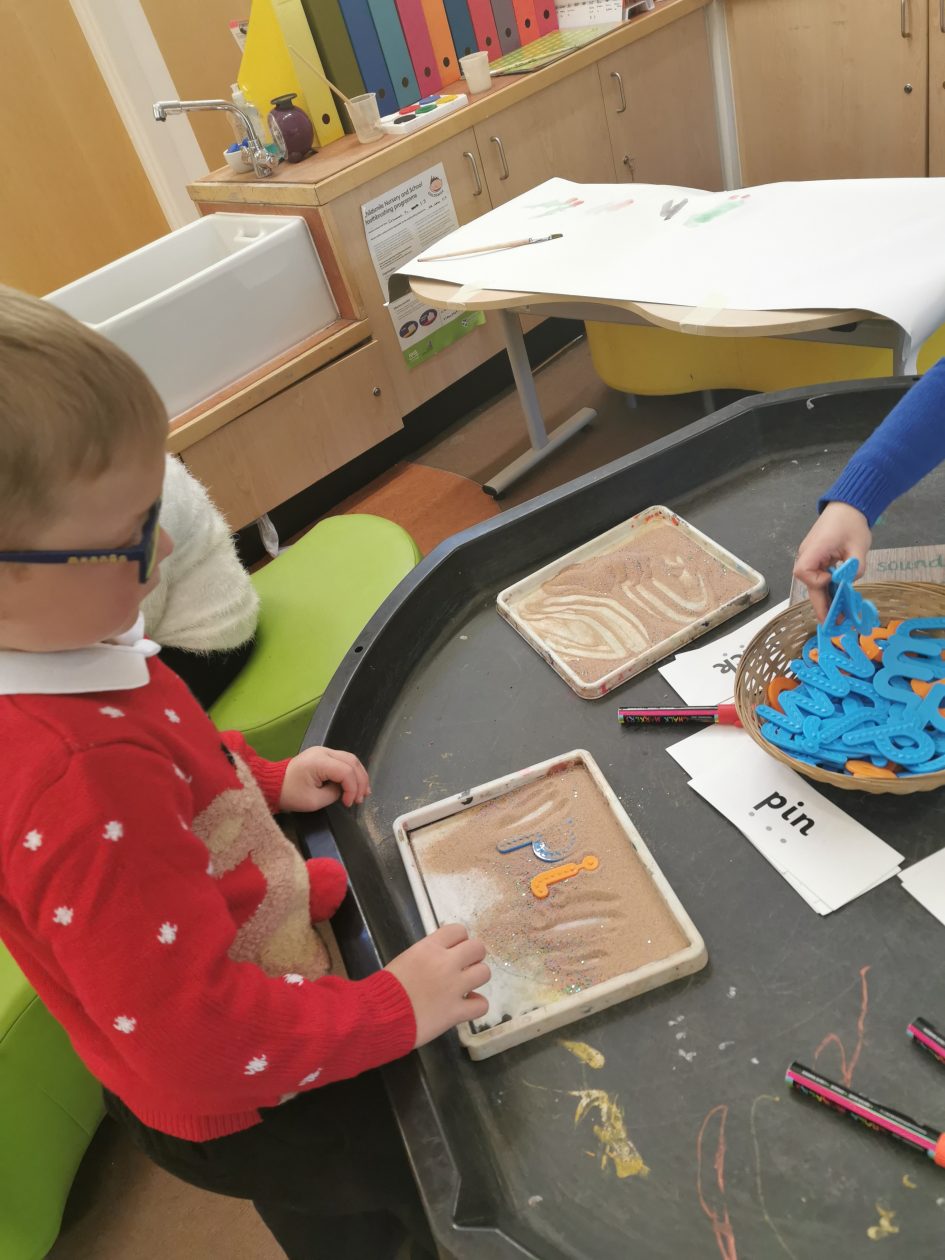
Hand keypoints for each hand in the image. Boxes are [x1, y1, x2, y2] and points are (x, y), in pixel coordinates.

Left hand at [279, 746, 369, 811]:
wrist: (273, 785)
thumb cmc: (290, 794)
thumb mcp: (314, 801)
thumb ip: (334, 794)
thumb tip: (343, 790)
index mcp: (319, 761)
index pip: (346, 772)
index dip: (352, 789)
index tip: (348, 803)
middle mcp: (323, 751)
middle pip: (352, 762)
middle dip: (360, 781)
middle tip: (362, 798)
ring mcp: (323, 751)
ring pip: (350, 759)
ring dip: (359, 775)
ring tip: (363, 792)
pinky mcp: (323, 755)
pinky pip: (343, 760)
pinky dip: (352, 772)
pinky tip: (355, 783)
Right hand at [385, 923, 489, 1047]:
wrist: (378, 1017)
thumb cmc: (384, 988)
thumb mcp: (404, 960)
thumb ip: (426, 955)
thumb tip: (440, 956)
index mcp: (429, 948)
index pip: (458, 930)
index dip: (460, 940)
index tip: (454, 950)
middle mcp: (445, 963)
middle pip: (478, 948)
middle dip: (474, 957)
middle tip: (464, 967)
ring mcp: (454, 988)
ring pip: (485, 973)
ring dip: (476, 979)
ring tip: (465, 986)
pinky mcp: (455, 1012)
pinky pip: (482, 1005)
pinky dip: (476, 1006)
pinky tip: (466, 1007)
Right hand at [793, 502, 871, 621]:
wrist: (847, 507)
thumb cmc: (852, 523)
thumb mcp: (859, 545)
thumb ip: (855, 567)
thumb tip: (850, 583)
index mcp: (814, 549)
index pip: (803, 572)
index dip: (817, 581)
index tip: (833, 580)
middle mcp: (807, 555)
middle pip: (808, 584)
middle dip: (820, 604)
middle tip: (832, 624)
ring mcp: (810, 558)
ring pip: (814, 584)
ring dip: (825, 599)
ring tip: (838, 616)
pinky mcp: (817, 560)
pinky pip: (819, 578)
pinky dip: (828, 590)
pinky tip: (838, 600)